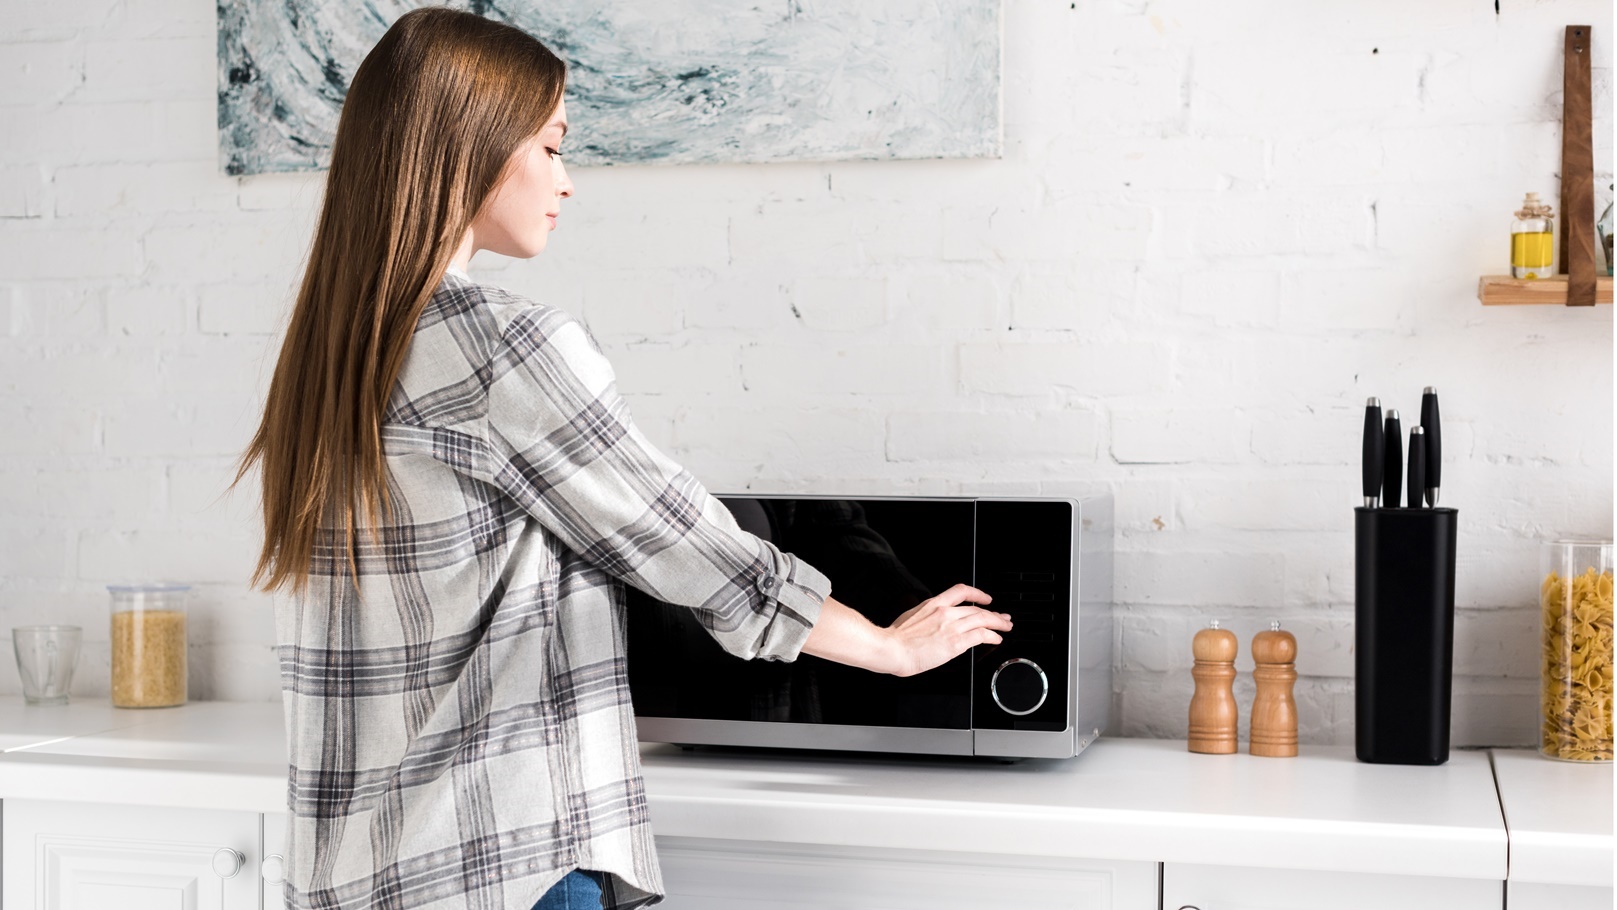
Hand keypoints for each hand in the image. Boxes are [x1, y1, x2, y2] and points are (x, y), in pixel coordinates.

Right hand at [884, 584, 1009, 677]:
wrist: (892, 648)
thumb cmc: (896, 638)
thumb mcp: (912, 617)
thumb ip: (927, 617)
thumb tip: (934, 623)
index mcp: (933, 604)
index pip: (960, 591)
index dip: (977, 593)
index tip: (985, 598)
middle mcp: (945, 612)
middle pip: (977, 609)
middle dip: (994, 613)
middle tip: (1003, 617)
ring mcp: (951, 626)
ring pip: (983, 619)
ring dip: (998, 623)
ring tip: (1005, 626)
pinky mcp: (955, 642)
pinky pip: (981, 635)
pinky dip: (992, 636)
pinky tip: (996, 639)